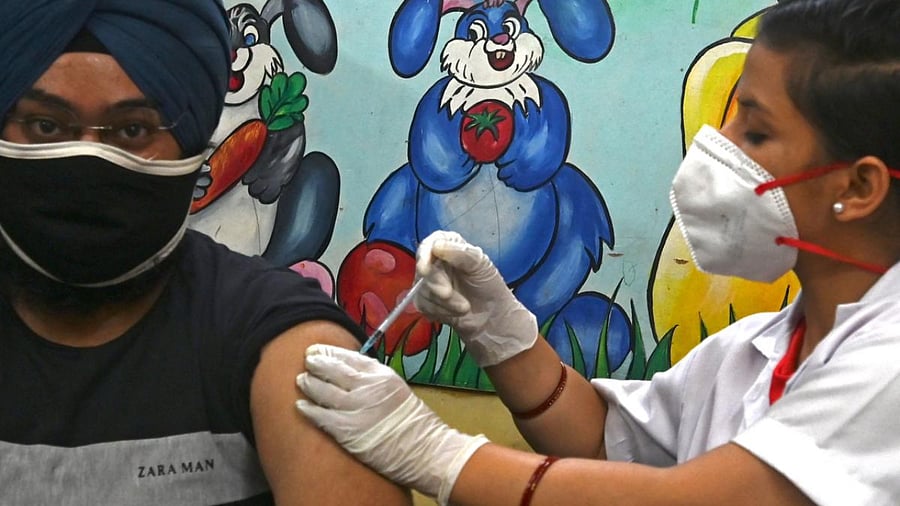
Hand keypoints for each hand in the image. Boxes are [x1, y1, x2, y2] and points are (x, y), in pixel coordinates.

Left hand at [296, 345, 488, 504]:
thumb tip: (351, 371)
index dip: (329, 352)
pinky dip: (309, 410)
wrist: (426, 449)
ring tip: (301, 380)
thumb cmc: (413, 421)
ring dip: (309, 384)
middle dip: (316, 363)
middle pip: (332, 370)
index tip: (316, 349)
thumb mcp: (396, 388)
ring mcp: (355, 408)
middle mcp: (366, 387)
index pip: (348, 357)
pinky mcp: (348, 430)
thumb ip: (374, 378)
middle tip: (305, 361)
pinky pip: (322, 417)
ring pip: (323, 391)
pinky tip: (300, 406)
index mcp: (380, 374)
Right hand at [414, 230, 537, 366]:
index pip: (429, 244)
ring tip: (464, 307)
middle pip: (424, 269)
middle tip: (448, 294)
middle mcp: (437, 264)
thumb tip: (437, 246)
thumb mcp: (481, 265)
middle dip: (436, 283)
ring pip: (422, 289)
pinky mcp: (427, 302)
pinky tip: (454, 313)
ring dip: (444, 302)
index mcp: (450, 248)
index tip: (425, 268)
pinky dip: (440, 311)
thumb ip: (461, 253)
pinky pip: (423, 305)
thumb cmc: (489, 288)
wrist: (492, 319)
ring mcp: (430, 284)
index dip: (424, 254)